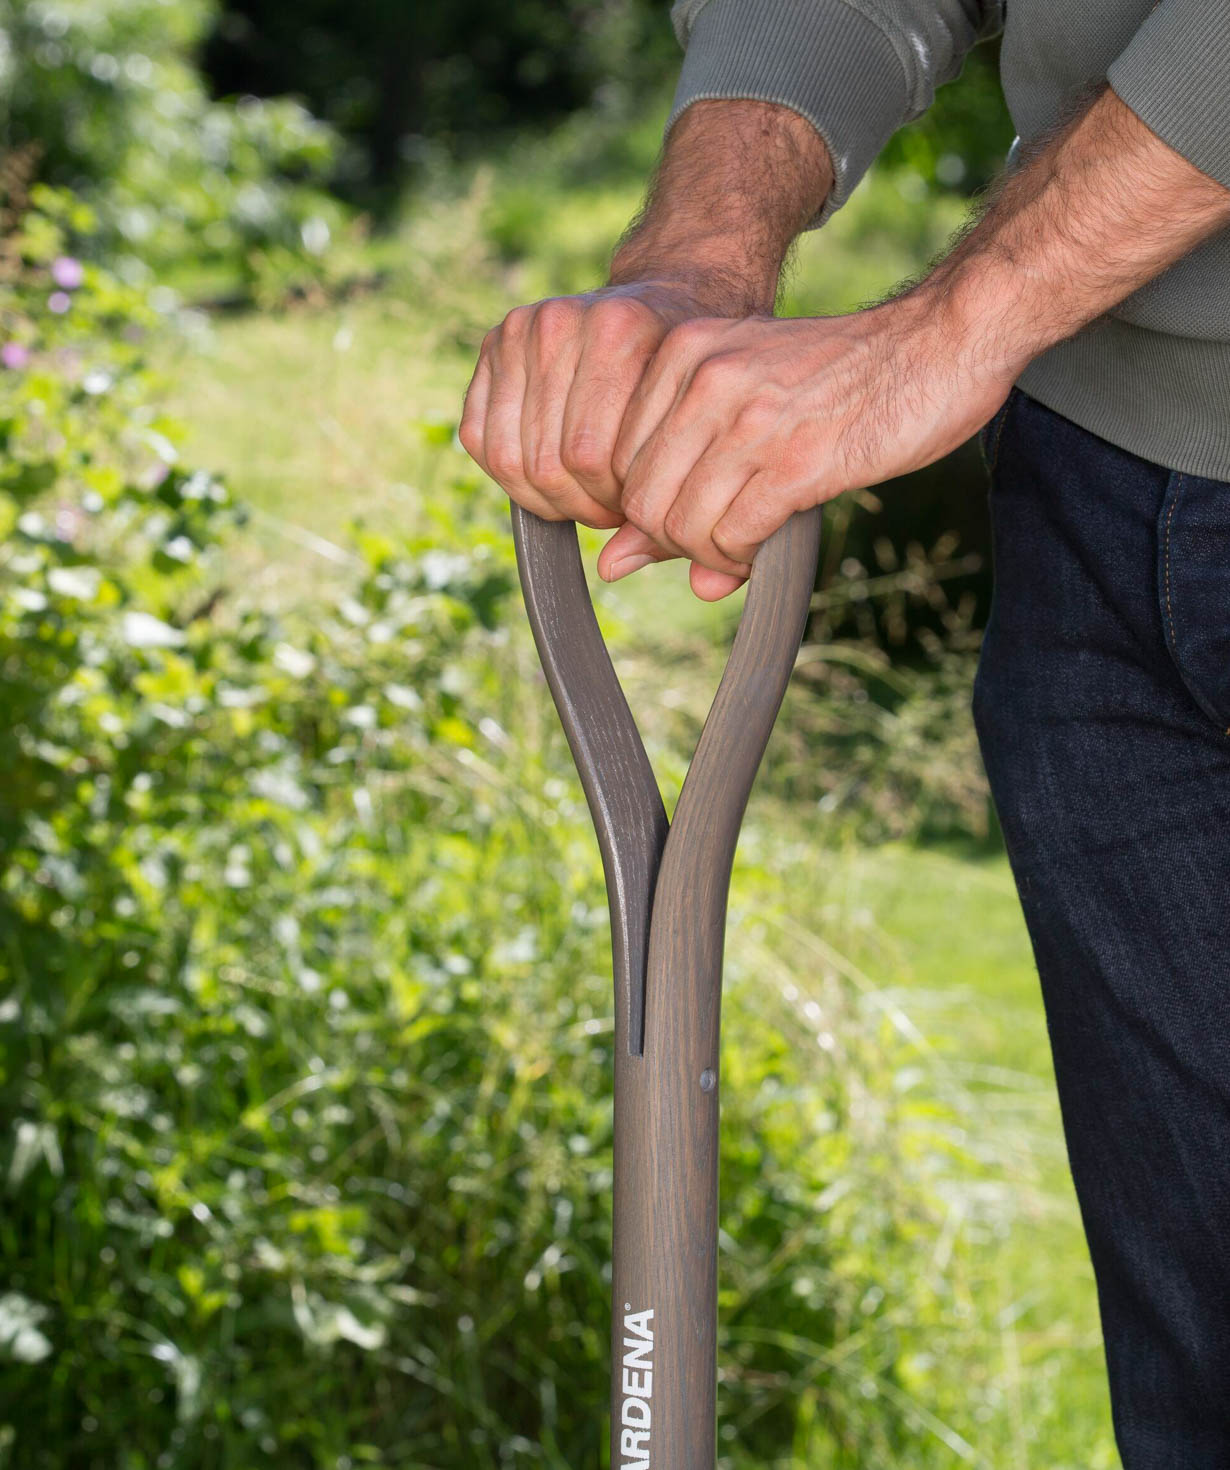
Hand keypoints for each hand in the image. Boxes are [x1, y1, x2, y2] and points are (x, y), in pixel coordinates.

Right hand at [458, 281, 724, 530]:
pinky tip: (549, 478)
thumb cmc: (685, 372)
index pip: (589, 457)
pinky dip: (512, 475)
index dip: (609, 503)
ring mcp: (519, 331)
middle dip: (579, 504)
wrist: (667, 297)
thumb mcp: (693, 418)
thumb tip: (615, 568)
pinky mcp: (493, 345)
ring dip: (545, 495)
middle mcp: (560, 322)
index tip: (633, 512)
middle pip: (547, 461)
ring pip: (509, 458)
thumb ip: (662, 487)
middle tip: (609, 512)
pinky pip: (480, 439)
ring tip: (582, 497)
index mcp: (617, 332)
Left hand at [599, 301, 1015, 599]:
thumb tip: (616, 567)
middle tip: (718, 536)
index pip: (615, 464)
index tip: (689, 511)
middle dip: (674, 539)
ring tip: (744, 540)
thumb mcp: (744, 406)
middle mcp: (706, 377)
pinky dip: (740, 557)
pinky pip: (733, 535)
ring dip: (709, 553)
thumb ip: (676, 479)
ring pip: (681, 526)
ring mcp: (750, 416)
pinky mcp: (796, 459)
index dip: (645, 509)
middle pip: (642, 503)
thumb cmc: (841, 379)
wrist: (940, 342)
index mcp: (683, 352)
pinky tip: (764, 543)